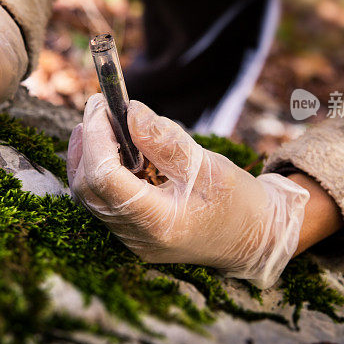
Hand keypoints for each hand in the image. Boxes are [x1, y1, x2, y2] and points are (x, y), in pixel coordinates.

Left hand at [67, 94, 309, 287]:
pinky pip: (102, 200)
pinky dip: (99, 169)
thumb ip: (166, 141)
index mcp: (158, 223)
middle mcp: (137, 237)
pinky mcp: (132, 233)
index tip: (102, 103)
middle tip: (100, 107)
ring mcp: (132, 240)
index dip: (96, 137)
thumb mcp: (207, 165)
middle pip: (88, 188)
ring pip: (89, 196)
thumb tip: (131, 110)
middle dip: (88, 143)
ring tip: (101, 121)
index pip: (105, 178)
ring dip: (88, 155)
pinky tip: (110, 146)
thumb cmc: (238, 202)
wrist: (255, 240)